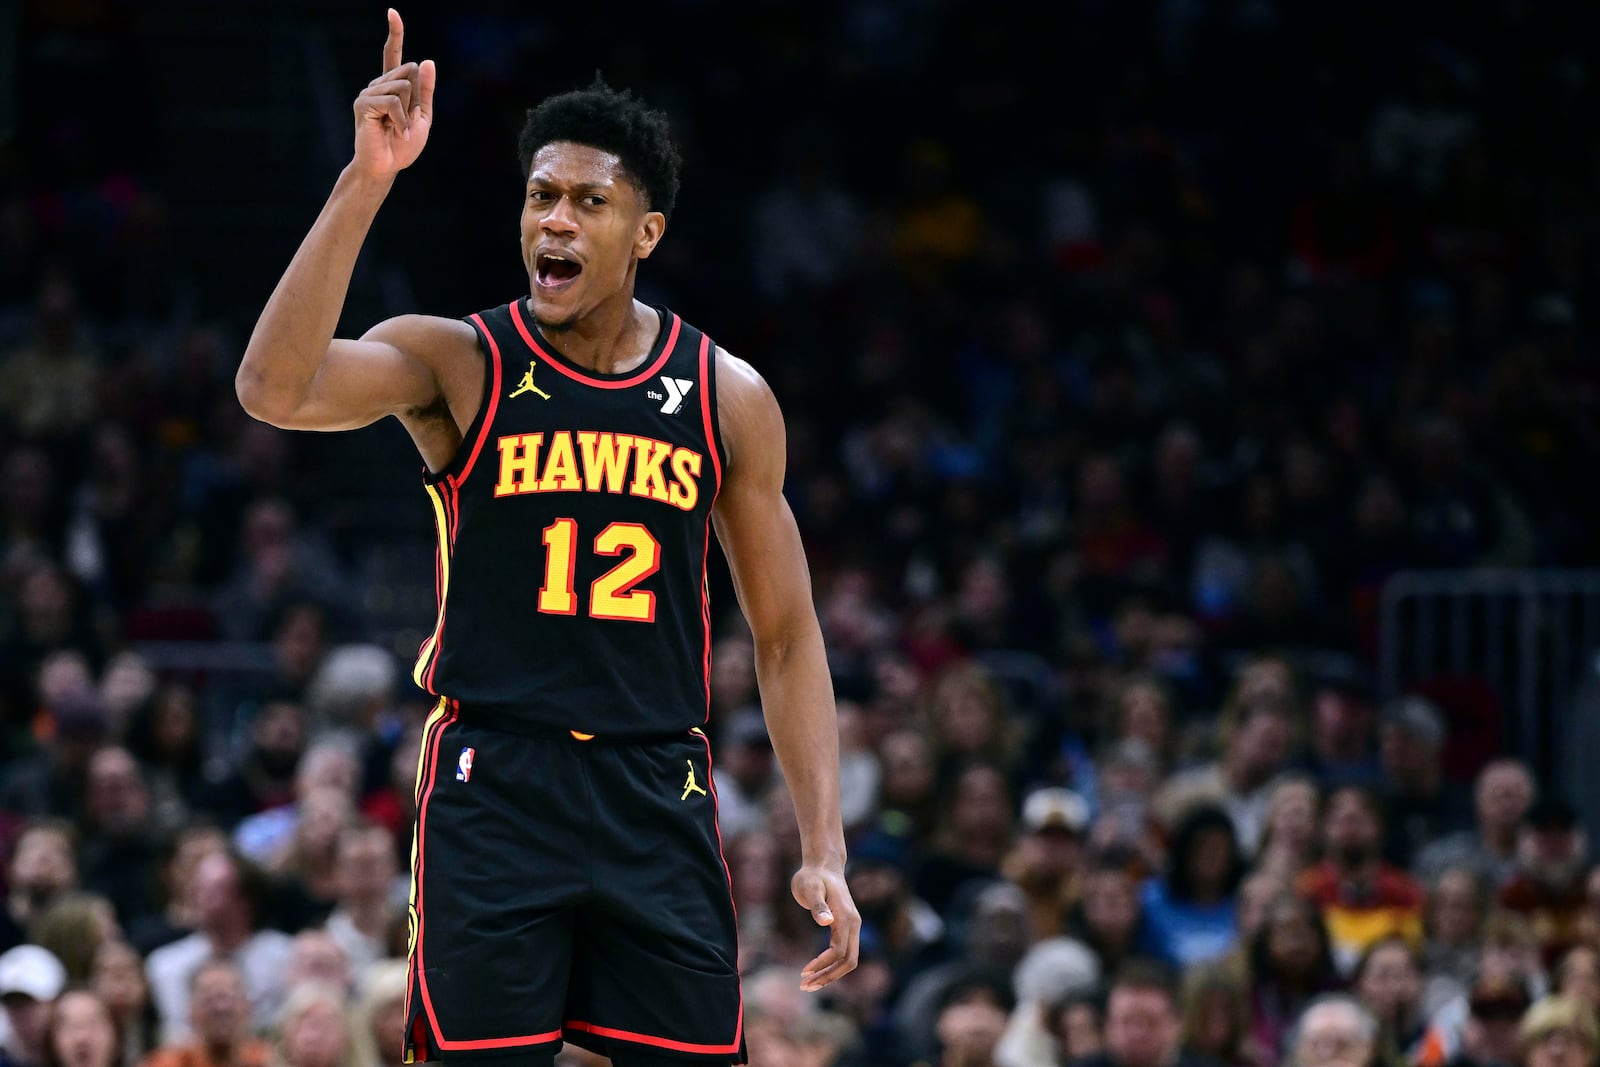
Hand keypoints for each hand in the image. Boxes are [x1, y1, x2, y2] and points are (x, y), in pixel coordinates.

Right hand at [351, 9, 435, 179]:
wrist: (386, 166)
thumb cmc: (402, 145)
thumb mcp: (422, 116)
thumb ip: (426, 90)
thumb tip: (427, 60)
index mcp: (392, 86)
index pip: (393, 55)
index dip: (395, 33)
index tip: (392, 13)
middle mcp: (377, 85)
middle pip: (410, 71)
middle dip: (416, 98)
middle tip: (404, 121)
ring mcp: (368, 93)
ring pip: (403, 85)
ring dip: (408, 112)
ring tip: (397, 128)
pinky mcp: (363, 104)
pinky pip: (394, 101)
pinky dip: (401, 119)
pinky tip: (395, 132)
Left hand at [791, 863, 859, 990]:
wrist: (823, 865)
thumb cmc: (812, 876)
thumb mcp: (809, 887)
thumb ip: (817, 904)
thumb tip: (826, 921)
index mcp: (846, 918)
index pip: (839, 952)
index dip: (823, 965)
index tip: (804, 972)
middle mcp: (854, 924)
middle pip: (849, 961)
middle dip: (829, 976)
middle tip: (805, 986)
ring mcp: (852, 926)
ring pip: (848, 959)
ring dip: (830, 974)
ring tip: (807, 984)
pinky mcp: (846, 927)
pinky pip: (844, 953)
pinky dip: (831, 966)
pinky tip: (815, 970)